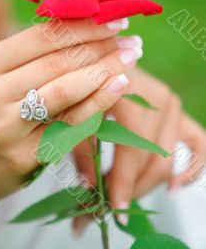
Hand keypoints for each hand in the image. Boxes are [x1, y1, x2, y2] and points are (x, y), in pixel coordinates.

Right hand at [0, 18, 141, 209]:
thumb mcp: (4, 75)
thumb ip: (39, 53)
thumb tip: (90, 25)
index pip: (44, 36)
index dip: (84, 26)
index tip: (114, 19)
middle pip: (58, 61)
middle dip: (101, 46)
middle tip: (131, 40)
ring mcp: (7, 126)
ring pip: (66, 89)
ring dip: (106, 69)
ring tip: (131, 56)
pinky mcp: (25, 154)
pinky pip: (72, 122)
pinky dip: (100, 100)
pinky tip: (120, 84)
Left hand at [73, 44, 205, 230]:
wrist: (101, 60)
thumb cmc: (85, 85)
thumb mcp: (75, 115)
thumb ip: (82, 150)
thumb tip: (88, 189)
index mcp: (129, 90)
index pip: (132, 148)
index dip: (124, 182)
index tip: (114, 209)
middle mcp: (157, 95)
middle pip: (153, 157)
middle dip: (132, 188)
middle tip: (111, 209)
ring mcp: (171, 102)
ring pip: (168, 157)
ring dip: (149, 183)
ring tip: (129, 199)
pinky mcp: (178, 110)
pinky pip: (198, 143)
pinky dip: (192, 168)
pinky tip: (175, 187)